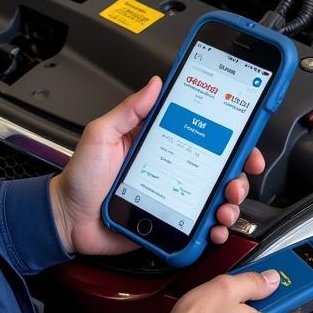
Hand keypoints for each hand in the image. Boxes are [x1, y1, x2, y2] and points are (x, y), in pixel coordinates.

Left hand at [48, 77, 265, 255]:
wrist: (68, 219)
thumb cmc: (81, 177)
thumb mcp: (101, 135)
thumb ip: (128, 110)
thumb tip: (154, 84)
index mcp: (160, 143)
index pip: (203, 135)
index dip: (230, 137)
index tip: (245, 139)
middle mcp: (172, 168)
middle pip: (218, 168)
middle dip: (237, 174)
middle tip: (236, 181)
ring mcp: (174, 196)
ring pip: (215, 198)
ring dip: (230, 202)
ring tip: (225, 207)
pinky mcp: (170, 222)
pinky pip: (200, 225)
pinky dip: (214, 228)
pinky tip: (214, 228)